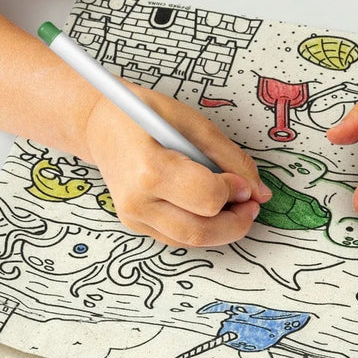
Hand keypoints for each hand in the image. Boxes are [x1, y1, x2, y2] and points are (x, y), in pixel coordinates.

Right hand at [82, 80, 271, 247]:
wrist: (99, 125)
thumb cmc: (143, 115)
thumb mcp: (191, 122)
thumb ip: (229, 156)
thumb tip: (258, 189)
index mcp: (149, 168)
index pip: (206, 197)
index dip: (236, 191)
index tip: (245, 181)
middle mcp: (137, 200)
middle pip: (200, 231)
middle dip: (236, 222)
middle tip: (251, 204)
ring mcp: (133, 217)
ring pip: (191, 241)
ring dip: (222, 229)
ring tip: (235, 205)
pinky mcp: (136, 224)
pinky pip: (178, 238)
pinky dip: (202, 227)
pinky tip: (209, 207)